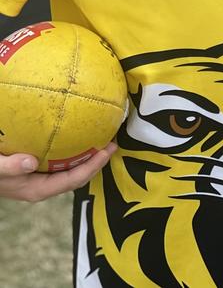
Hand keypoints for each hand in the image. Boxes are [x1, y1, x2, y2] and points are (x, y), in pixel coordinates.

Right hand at [0, 144, 115, 201]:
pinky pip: (61, 160)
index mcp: (39, 189)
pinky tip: (78, 132)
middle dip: (97, 161)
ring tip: (102, 137)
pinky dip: (74, 148)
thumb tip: (31, 161)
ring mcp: (42, 178)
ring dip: (88, 155)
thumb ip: (11, 167)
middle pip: (78, 175)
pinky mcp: (38, 169)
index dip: (93, 166)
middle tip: (112, 142)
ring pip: (71, 168)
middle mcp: (44, 185)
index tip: (108, 150)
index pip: (74, 180)